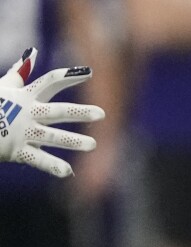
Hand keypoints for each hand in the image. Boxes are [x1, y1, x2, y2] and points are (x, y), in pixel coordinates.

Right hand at [0, 48, 103, 177]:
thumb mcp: (2, 87)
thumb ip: (19, 72)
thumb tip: (32, 52)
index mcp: (25, 96)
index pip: (50, 82)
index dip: (69, 76)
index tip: (90, 72)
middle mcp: (27, 113)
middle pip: (56, 111)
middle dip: (78, 112)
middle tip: (102, 114)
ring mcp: (23, 132)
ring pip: (51, 136)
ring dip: (72, 140)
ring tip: (93, 145)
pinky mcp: (17, 151)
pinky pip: (37, 159)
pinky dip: (52, 165)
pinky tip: (68, 171)